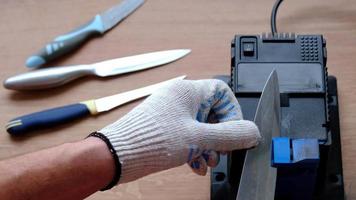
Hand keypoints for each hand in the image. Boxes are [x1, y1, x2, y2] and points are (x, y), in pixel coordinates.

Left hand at [97, 79, 259, 183]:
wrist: (119, 154)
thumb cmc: (152, 140)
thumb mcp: (199, 138)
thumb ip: (229, 135)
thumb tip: (252, 132)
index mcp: (188, 91)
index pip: (222, 92)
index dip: (233, 112)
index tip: (235, 131)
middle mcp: (179, 98)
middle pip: (212, 112)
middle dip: (220, 135)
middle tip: (220, 150)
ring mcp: (171, 113)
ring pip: (200, 126)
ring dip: (208, 145)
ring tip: (208, 161)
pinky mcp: (165, 127)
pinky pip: (188, 135)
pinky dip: (195, 149)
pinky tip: (196, 165)